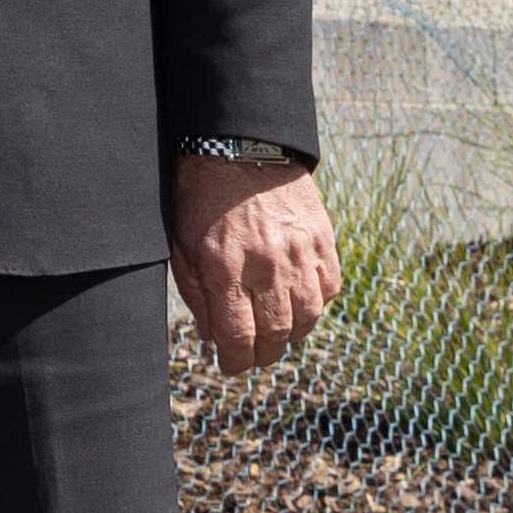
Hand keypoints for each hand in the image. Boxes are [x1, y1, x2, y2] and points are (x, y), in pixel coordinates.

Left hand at [169, 149, 336, 375]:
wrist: (241, 147)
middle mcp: (265, 264)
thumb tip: (211, 337)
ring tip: (278, 333)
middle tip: (255, 356)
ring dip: (292, 334)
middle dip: (263, 355)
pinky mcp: (322, 239)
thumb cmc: (203, 197)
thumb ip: (196, 294)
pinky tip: (300, 300)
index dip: (236, 361)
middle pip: (276, 334)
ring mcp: (298, 252)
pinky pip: (329, 287)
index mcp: (224, 267)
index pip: (238, 337)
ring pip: (308, 316)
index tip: (232, 365)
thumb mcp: (183, 245)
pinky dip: (317, 302)